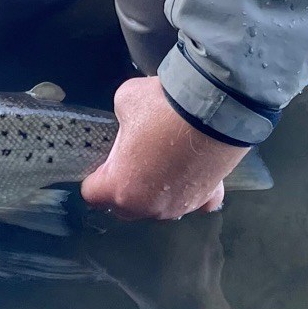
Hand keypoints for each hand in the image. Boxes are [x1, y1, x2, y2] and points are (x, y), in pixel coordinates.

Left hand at [81, 76, 247, 220]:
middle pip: (125, 207)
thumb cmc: (164, 110)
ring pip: (160, 205)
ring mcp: (180, 205)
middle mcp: (149, 205)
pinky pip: (195, 200)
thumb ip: (120, 119)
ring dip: (158, 188)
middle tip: (132, 158)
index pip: (93, 194)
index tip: (104, 163)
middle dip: (124, 186)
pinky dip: (192, 188)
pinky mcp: (207, 197)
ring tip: (164, 157)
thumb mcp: (124, 101)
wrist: (214, 109)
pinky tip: (191, 171)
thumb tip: (128, 117)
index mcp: (121, 188)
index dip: (96, 177)